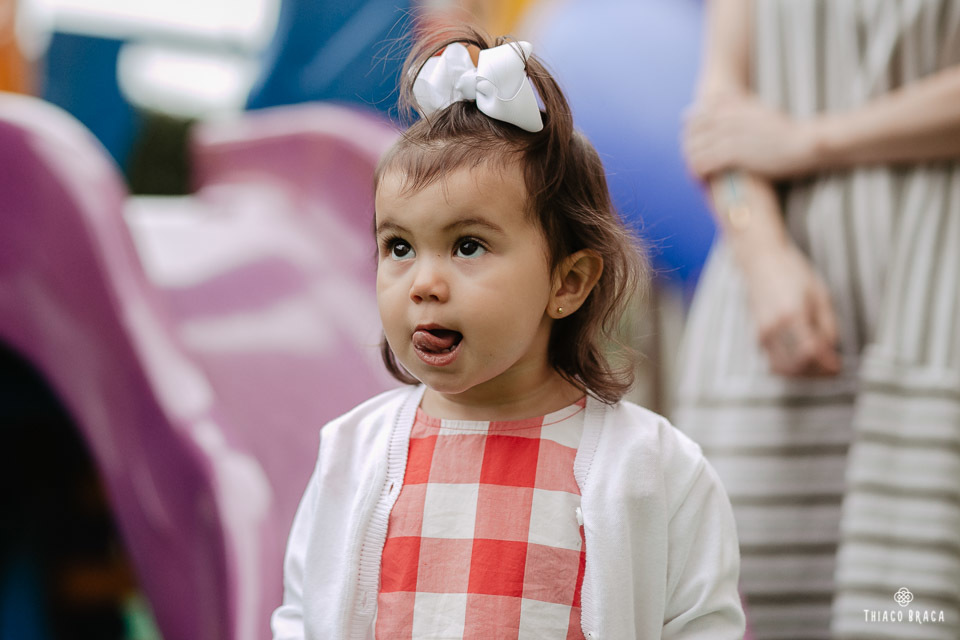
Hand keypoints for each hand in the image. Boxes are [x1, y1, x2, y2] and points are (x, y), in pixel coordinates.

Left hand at [683, 94, 819, 179]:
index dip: (690, 129)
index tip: (690, 141)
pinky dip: (697, 172)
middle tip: (690, 161)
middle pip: (692, 131)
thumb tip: (729, 109)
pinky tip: (699, 180)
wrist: (804, 142)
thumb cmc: (787, 131)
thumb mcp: (761, 111)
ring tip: (694, 173)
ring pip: (694, 148)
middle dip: (688, 146)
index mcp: (733, 105)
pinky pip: (703, 163)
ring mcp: (729, 134)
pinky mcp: (733, 154)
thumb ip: (741, 108)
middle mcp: (728, 117)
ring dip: (691, 161)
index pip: (697, 114)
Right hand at [739, 243, 841, 376]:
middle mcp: (773, 327)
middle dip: (815, 373)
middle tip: (830, 370)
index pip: (810, 352)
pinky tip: (802, 359)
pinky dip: (789, 366)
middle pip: (795, 365)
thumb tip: (831, 350)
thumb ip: (827, 325)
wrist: (761, 261)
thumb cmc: (791, 272)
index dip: (826, 364)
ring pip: (782, 369)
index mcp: (792, 314)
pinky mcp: (758, 335)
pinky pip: (773, 360)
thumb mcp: (819, 294)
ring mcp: (762, 333)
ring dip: (801, 374)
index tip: (838, 367)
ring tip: (816, 367)